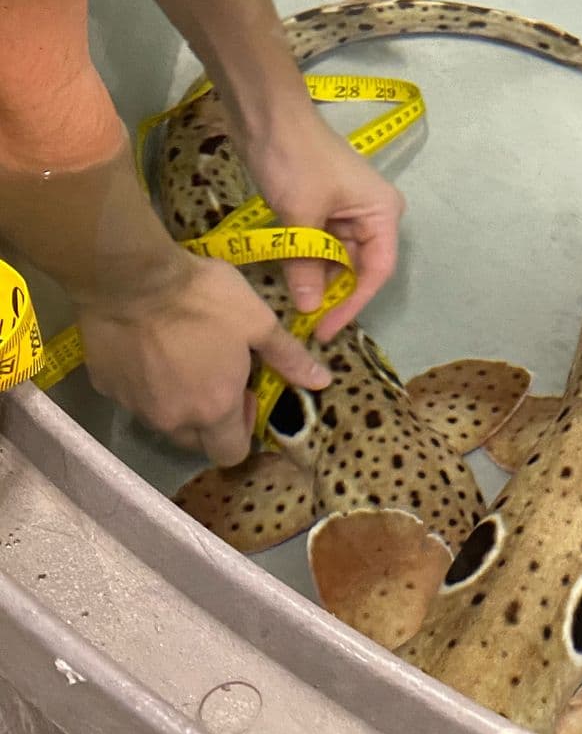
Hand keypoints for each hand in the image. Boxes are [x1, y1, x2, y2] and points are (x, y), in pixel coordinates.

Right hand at [77, 252, 328, 465]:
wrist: (132, 278)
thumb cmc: (204, 299)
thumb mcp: (258, 322)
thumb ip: (289, 357)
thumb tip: (322, 382)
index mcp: (214, 410)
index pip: (231, 455)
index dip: (243, 432)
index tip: (244, 395)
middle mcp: (173, 419)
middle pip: (196, 441)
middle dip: (211, 419)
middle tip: (216, 374)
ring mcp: (136, 406)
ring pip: (163, 420)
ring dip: (178, 402)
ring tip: (184, 358)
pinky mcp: (107, 388)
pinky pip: (135, 397)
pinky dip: (146, 384)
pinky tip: (151, 349)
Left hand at [247, 110, 405, 338]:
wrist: (267, 115)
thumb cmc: (295, 160)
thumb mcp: (300, 216)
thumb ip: (306, 265)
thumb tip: (308, 307)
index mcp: (382, 212)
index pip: (376, 271)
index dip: (352, 304)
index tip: (325, 329)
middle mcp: (372, 213)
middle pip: (359, 266)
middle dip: (334, 294)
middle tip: (308, 324)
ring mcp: (347, 210)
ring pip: (337, 258)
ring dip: (318, 279)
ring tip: (297, 307)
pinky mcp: (323, 207)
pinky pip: (321, 244)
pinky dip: (307, 261)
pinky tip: (292, 280)